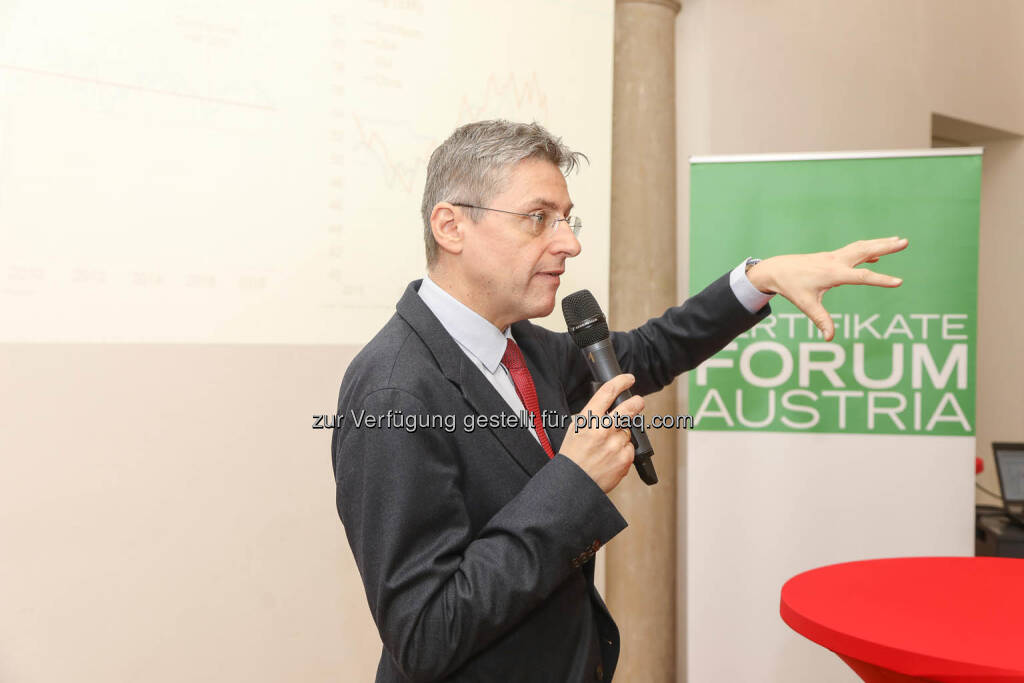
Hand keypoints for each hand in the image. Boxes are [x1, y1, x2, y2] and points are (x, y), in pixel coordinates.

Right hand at [559, 374, 644, 493]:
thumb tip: (608, 406)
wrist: (574, 482)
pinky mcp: (624, 459)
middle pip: (628, 409)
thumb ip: (591, 416)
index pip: (607, 393)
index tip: (627, 379)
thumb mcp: (575, 429)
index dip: (620, 382)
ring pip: (628, 432)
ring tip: (607, 447)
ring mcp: (615, 445)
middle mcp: (603, 430)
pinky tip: (611, 457)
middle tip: (639, 401)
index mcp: (588, 420)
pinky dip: (623, 451)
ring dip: (621, 436)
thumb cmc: (573, 456)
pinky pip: (630, 449)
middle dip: (636, 403)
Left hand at [746, 236, 907, 340]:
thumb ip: (821, 320)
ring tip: (899, 241)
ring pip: (861, 247)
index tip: (899, 282)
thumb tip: (829, 337)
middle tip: (905, 241)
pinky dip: (867, 251)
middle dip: (886, 246)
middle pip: (865, 251)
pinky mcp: (831, 257)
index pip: (862, 277)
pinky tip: (877, 254)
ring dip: (880, 243)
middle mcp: (836, 261)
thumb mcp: (806, 305)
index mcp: (832, 273)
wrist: (776, 269)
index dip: (881, 279)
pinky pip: (853, 251)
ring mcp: (834, 257)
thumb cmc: (791, 287)